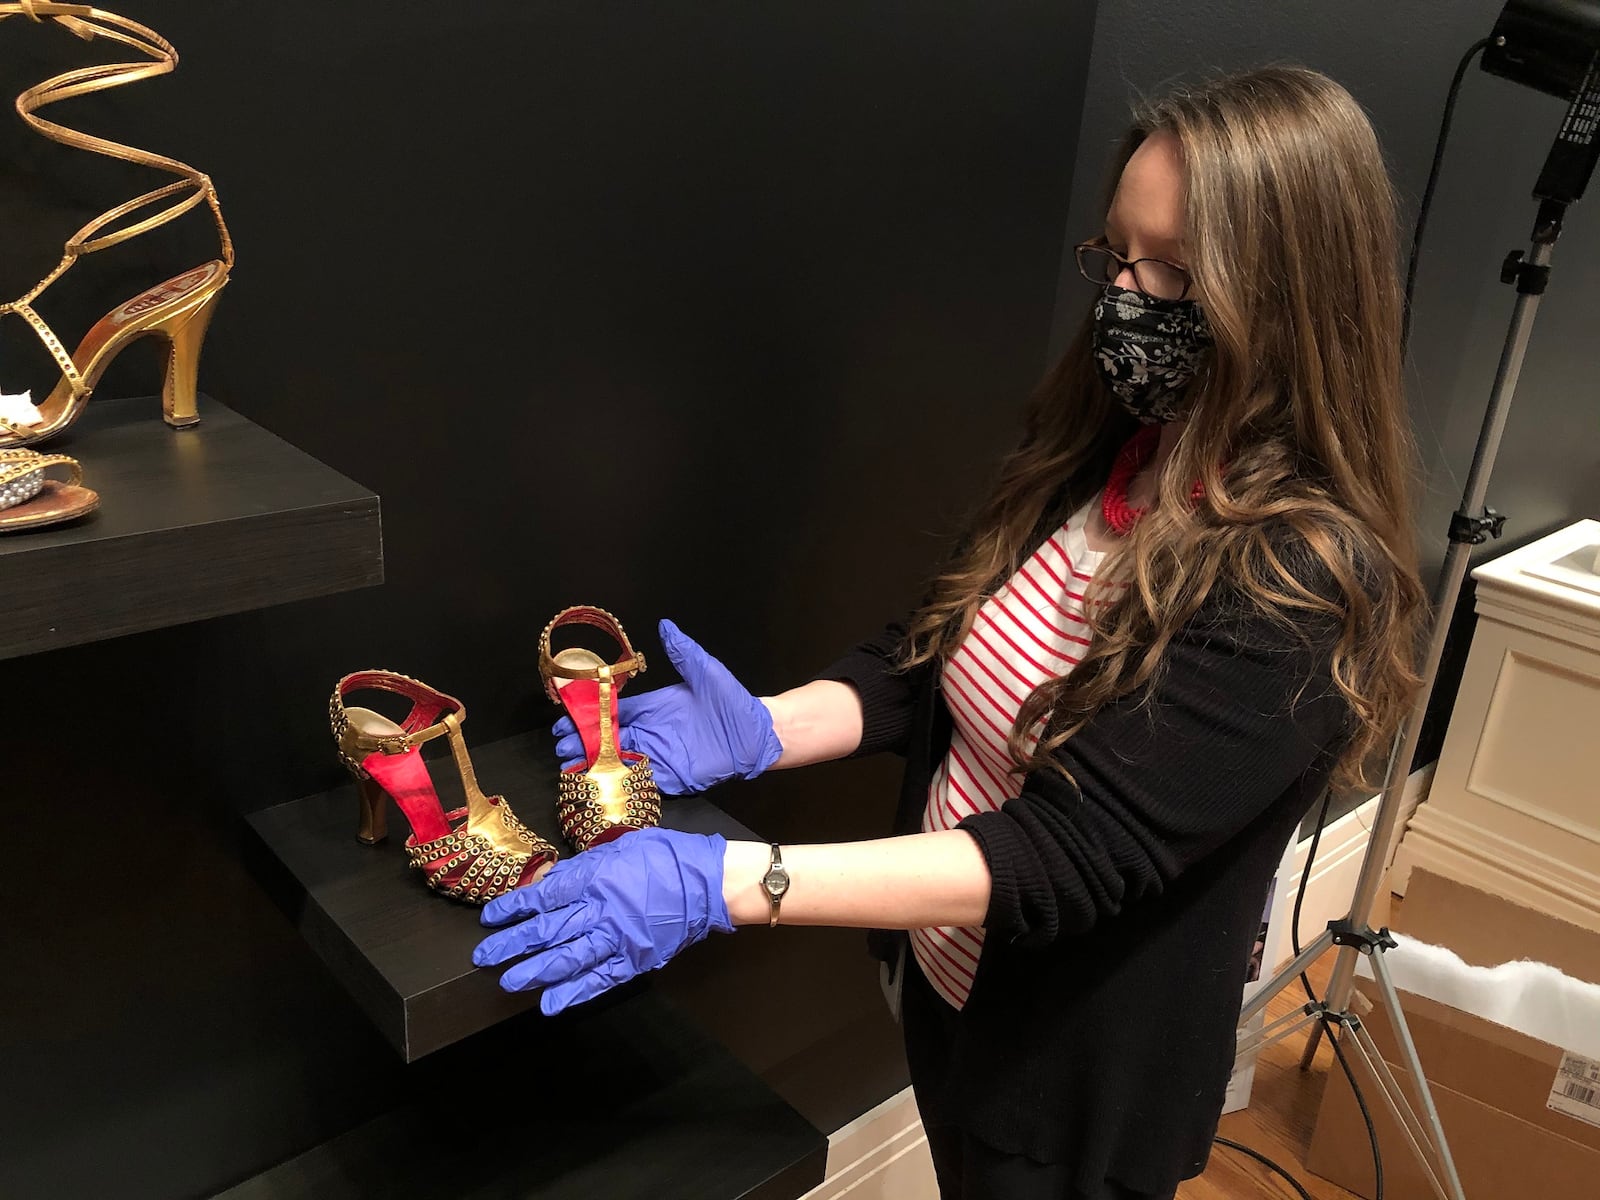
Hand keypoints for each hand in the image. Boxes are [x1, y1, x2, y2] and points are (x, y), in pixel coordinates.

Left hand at [473, 828, 733, 1014]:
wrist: (709, 883)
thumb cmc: (665, 857)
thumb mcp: (620, 848)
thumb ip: (583, 868)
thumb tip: (550, 882)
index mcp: (596, 878)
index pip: (545, 897)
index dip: (513, 909)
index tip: (489, 918)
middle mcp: (601, 910)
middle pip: (548, 930)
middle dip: (513, 944)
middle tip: (484, 957)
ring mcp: (618, 939)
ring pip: (568, 958)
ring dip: (536, 972)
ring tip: (510, 982)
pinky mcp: (635, 960)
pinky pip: (600, 979)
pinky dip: (575, 993)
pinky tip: (552, 1004)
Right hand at [552, 618, 782, 794]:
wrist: (757, 732)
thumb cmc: (732, 701)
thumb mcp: (704, 671)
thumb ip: (682, 650)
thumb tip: (665, 625)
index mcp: (654, 707)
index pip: (614, 711)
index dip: (591, 715)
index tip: (567, 719)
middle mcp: (652, 732)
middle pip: (611, 739)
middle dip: (586, 743)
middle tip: (562, 747)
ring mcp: (661, 755)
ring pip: (621, 761)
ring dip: (598, 765)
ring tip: (573, 767)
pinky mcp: (673, 776)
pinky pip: (644, 780)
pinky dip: (623, 782)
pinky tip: (603, 784)